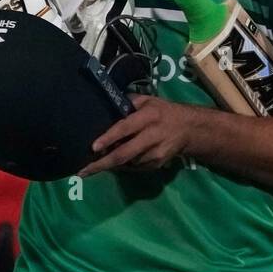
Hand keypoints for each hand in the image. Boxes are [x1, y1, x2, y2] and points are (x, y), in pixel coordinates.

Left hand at [78, 94, 197, 176]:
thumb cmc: (162, 111)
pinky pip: (134, 167)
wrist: (189, 129)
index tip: (93, 147)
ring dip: (109, 164)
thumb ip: (127, 104)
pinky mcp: (157, 164)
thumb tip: (104, 107)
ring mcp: (155, 153)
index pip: (125, 128)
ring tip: (93, 165)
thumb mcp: (147, 100)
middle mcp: (152, 136)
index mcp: (148, 117)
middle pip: (124, 154)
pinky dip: (121, 166)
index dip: (109, 138)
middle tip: (83, 171)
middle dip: (102, 164)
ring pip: (127, 163)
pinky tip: (113, 162)